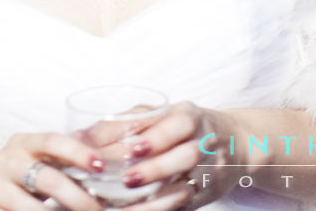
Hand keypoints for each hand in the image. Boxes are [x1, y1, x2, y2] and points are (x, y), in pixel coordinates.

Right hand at [0, 133, 104, 210]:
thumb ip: (75, 152)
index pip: (52, 141)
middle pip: (47, 179)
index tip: (101, 166)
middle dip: (78, 199)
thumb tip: (122, 140)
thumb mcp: (42, 160)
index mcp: (23, 143)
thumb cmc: (21, 178)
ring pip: (34, 209)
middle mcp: (4, 161)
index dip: (78, 152)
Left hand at [115, 103, 241, 209]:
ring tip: (131, 199)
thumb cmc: (184, 126)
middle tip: (126, 179)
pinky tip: (142, 210)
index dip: (158, 137)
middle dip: (156, 168)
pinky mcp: (208, 194)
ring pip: (188, 186)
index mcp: (191, 117)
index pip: (179, 124)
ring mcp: (210, 172)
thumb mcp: (162, 114)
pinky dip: (164, 209)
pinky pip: (187, 206)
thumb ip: (126, 122)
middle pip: (186, 156)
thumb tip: (81, 136)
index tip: (133, 148)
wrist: (234, 143)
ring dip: (160, 195)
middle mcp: (206, 143)